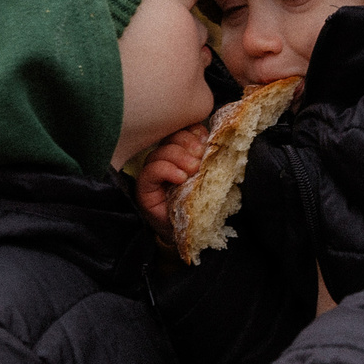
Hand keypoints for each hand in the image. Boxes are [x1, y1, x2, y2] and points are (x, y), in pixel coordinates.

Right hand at [136, 122, 209, 240]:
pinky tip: (180, 178)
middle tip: (200, 157)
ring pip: (160, 152)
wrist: (193, 234)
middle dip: (187, 142)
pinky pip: (150, 170)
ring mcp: (153, 173)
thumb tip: (219, 140)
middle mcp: (165, 159)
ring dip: (179, 156)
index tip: (206, 140)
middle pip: (170, 138)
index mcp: (183, 152)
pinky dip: (166, 169)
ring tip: (192, 170)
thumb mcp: (213, 178)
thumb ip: (213, 159)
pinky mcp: (144, 188)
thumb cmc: (203, 205)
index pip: (183, 130)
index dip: (193, 131)